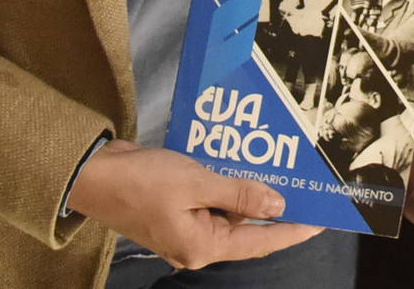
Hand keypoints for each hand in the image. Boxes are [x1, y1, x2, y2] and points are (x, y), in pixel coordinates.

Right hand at [67, 141, 316, 271]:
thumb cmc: (142, 181)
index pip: (260, 242)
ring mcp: (184, 230)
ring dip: (249, 193)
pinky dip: (226, 188)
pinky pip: (211, 203)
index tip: (321, 220)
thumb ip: (239, 194)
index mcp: (202, 247)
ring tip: (278, 169)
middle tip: (303, 185)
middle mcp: (196, 246)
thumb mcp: (196, 182)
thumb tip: (277, 205)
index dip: (293, 230)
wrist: (93, 175)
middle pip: (246, 230)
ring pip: (229, 215)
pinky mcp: (175, 213)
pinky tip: (239, 166)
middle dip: (274, 207)